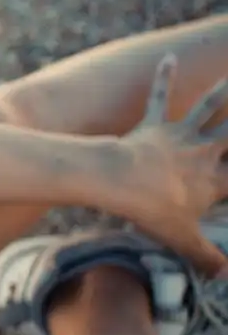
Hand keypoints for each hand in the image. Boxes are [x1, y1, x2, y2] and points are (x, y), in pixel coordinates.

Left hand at [113, 54, 227, 276]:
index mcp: (216, 181)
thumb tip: (225, 276)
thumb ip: (207, 259)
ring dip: (224, 90)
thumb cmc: (150, 212)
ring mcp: (180, 135)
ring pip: (210, 107)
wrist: (117, 182)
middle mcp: (205, 152)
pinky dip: (163, 78)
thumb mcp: (182, 242)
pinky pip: (158, 98)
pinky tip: (167, 58)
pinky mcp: (153, 124)